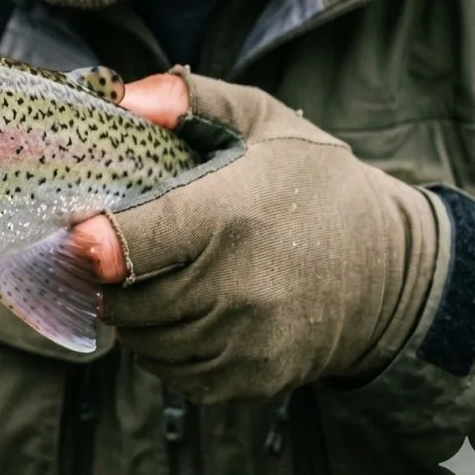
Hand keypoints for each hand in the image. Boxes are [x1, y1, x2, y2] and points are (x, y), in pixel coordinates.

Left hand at [69, 67, 440, 403]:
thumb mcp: (265, 122)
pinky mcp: (254, 377)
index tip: (84, 234)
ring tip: (154, 282)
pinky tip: (181, 316)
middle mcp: (236, 287)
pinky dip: (163, 350)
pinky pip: (175, 373)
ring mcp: (247, 340)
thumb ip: (192, 100)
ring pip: (143, 341)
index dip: (92, 243)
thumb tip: (127, 97)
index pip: (126, 246)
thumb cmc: (314, 187)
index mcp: (227, 218)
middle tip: (123, 255)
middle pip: (125, 300)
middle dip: (111, 278)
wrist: (390, 269)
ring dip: (134, 315)